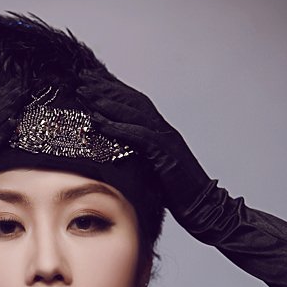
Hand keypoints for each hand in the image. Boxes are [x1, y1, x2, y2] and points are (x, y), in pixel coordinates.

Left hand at [76, 69, 210, 221]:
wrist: (203, 207)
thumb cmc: (178, 195)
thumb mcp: (153, 172)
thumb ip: (139, 158)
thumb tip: (116, 156)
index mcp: (161, 133)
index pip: (134, 105)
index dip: (113, 91)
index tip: (90, 81)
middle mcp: (164, 131)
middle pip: (132, 101)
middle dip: (106, 88)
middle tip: (82, 79)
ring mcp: (166, 140)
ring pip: (134, 112)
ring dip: (107, 101)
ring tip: (85, 94)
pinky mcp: (166, 154)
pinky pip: (139, 135)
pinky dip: (118, 126)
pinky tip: (100, 121)